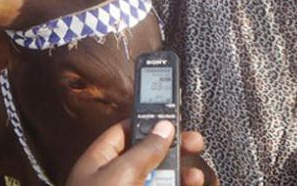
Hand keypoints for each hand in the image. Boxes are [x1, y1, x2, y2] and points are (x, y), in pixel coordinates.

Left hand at [66, 120, 207, 185]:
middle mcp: (112, 181)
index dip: (147, 122)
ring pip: (158, 182)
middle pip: (146, 157)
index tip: (173, 118)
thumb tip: (164, 126)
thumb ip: (145, 150)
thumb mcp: (121, 174)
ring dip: (180, 175)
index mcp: (98, 163)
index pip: (123, 132)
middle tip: (196, 143)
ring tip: (197, 176)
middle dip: (172, 150)